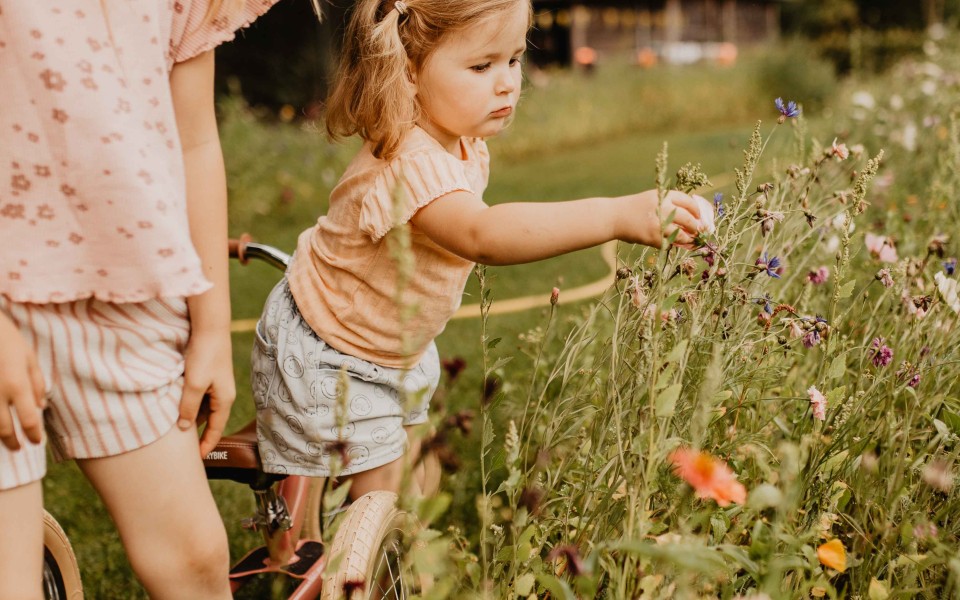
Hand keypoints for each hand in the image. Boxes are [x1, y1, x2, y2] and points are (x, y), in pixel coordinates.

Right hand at [0, 312, 45, 450]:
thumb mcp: (29, 357)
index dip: (33, 435)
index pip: (30, 420)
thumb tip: (41, 406)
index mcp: (18, 385)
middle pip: (5, 429)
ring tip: (4, 441)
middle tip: (18, 448)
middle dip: (13, 441)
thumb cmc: (7, 339)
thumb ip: (37, 383)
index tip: (36, 442)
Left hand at [179, 328, 234, 456]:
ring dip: (189, 416)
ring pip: (201, 408)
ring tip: (172, 428)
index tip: (197, 460)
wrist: (210, 328)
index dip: (207, 445)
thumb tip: (183, 427)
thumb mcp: (194, 384)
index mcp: (224, 399)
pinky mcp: (207, 375)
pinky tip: (173, 405)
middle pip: (209, 421)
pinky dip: (187, 403)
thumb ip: (188, 407)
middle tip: (182, 448)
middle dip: (196, 434)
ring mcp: (215, 385)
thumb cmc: (205, 355)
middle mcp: (222, 394)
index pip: (217, 430)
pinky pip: (197, 396)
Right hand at [617, 189, 708, 248]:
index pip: (687, 201)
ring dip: (688, 238)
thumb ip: (668, 204)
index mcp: (663, 195)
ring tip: (690, 240)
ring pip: (682, 234)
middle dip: (696, 226)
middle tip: (698, 230)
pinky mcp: (654, 237)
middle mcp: (663, 208)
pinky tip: (675, 243)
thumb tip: (690, 216)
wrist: (614, 217)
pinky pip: (670, 243)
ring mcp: (659, 224)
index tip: (699, 215)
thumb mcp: (652, 199)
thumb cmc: (633, 208)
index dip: (696, 210)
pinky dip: (674, 244)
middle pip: (688, 218)